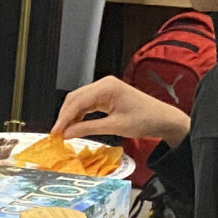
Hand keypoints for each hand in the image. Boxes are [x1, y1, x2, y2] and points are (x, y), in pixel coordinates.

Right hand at [52, 76, 189, 145]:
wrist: (163, 118)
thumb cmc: (144, 120)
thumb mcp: (114, 127)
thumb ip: (88, 129)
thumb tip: (67, 134)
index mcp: (106, 87)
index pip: (77, 102)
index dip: (63, 118)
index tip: (55, 133)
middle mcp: (104, 84)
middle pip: (75, 98)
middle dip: (64, 116)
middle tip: (56, 134)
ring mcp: (105, 88)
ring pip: (79, 100)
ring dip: (71, 115)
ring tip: (64, 132)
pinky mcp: (107, 94)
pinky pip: (87, 103)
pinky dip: (79, 114)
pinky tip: (75, 125)